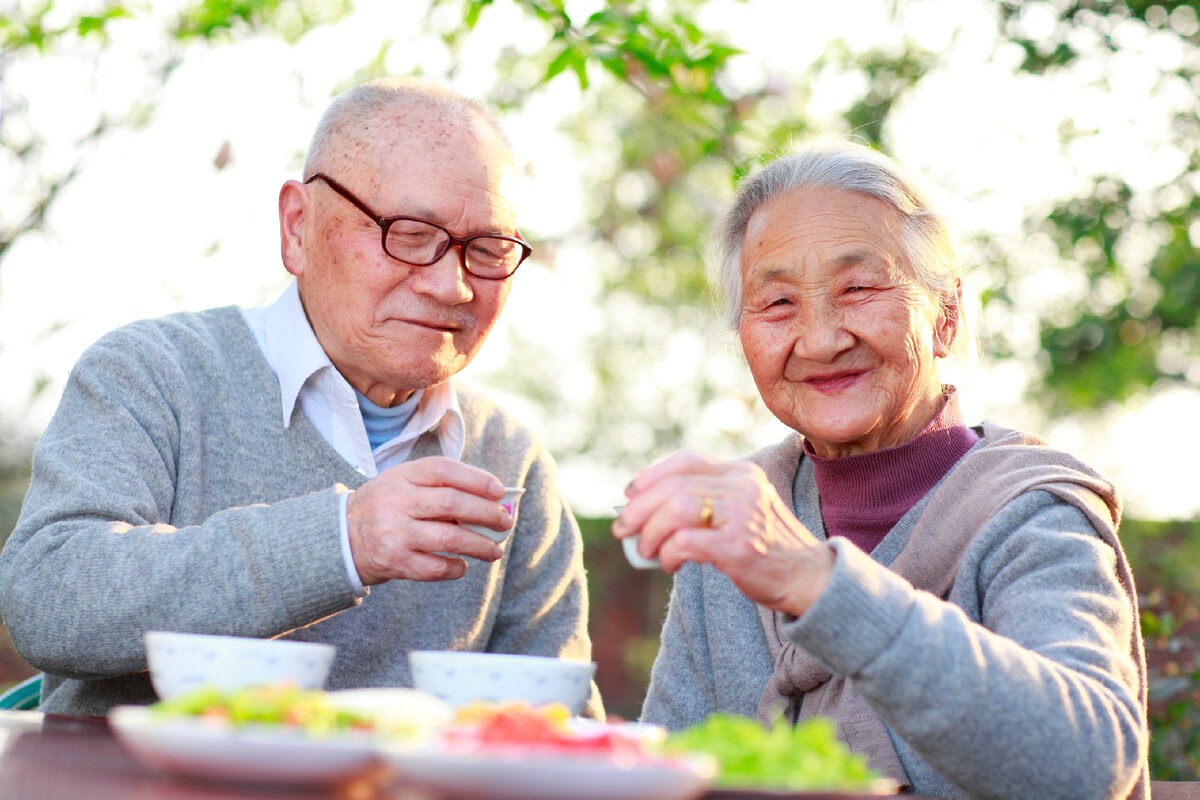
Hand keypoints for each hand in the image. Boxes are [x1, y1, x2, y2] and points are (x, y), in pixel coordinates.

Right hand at [345, 457, 511, 584]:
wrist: (341, 538)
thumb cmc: (385, 506)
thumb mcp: (402, 484)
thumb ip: (439, 487)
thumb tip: (490, 501)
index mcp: (401, 477)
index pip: (444, 470)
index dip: (476, 479)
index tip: (499, 490)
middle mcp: (397, 503)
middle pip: (452, 504)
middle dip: (486, 513)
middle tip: (506, 521)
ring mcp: (395, 533)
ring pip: (450, 539)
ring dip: (480, 545)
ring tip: (495, 550)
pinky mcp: (395, 562)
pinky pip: (436, 567)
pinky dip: (456, 567)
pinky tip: (463, 565)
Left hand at [613, 451, 833, 616]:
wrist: (811, 578)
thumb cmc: (768, 547)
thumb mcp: (744, 508)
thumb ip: (708, 500)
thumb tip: (647, 509)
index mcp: (742, 473)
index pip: (687, 461)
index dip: (652, 475)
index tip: (631, 494)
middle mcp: (743, 487)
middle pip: (674, 486)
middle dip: (639, 508)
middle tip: (623, 529)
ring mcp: (742, 516)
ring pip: (676, 509)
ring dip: (650, 531)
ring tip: (646, 550)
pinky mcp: (739, 547)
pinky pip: (686, 542)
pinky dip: (668, 553)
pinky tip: (670, 564)